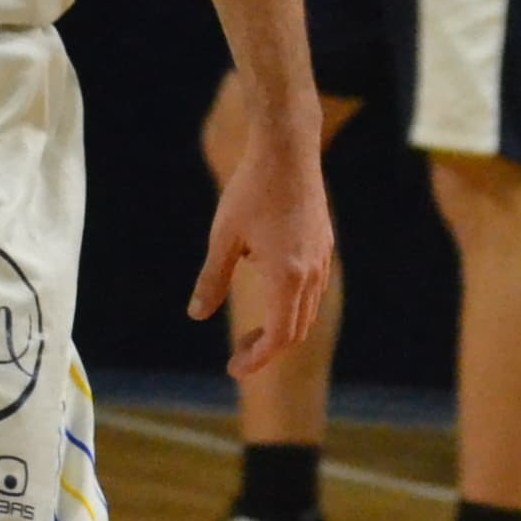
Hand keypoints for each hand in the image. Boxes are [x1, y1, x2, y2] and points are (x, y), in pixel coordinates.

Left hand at [186, 95, 332, 375]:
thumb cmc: (250, 191)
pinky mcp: (324, 244)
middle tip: (238, 355)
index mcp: (286, 277)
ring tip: (252, 331)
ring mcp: (321, 259)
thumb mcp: (223, 238)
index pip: (277, 337)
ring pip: (305, 310)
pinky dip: (291, 304)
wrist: (287, 151)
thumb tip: (196, 315)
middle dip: (266, 349)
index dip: (256, 359)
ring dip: (280, 328)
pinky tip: (268, 290)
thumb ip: (212, 280)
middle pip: (294, 330)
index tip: (234, 369)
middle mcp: (310, 274)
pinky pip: (312, 288)